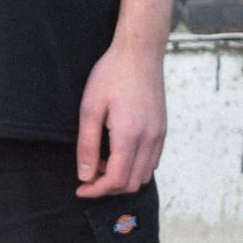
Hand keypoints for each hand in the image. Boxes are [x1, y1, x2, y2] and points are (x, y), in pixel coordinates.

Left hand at [75, 42, 166, 197]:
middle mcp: (149, 140)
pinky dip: (135, 166)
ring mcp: (159, 135)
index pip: (115, 180)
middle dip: (107, 186)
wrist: (139, 52)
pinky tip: (119, 151)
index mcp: (129, 136)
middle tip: (89, 172)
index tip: (81, 188)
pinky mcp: (162, 129)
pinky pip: (152, 161)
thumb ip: (87, 144)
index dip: (96, 190)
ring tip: (103, 159)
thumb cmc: (111, 74)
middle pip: (131, 183)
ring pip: (143, 175)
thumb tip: (85, 175)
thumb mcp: (90, 106)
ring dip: (122, 177)